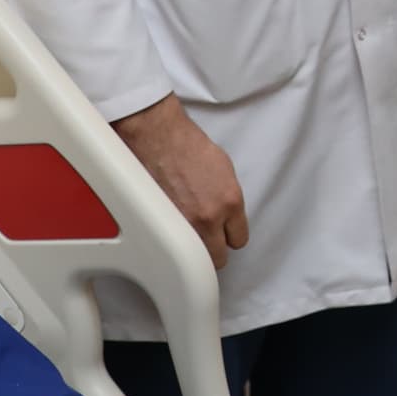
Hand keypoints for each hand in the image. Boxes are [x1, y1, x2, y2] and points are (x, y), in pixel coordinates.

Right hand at [113, 93, 248, 271]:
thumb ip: (227, 197)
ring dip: (192, 251)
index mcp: (229, 202)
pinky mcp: (160, 225)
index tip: (224, 234)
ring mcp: (183, 225)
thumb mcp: (223, 168)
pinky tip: (170, 231)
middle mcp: (209, 217)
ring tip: (187, 237)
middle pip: (219, 257)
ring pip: (193, 258)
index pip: (239, 239)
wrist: (157, 137)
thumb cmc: (186, 144)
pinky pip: (171, 247)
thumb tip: (226, 213)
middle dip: (213, 249)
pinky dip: (171, 243)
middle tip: (206, 239)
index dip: (230, 237)